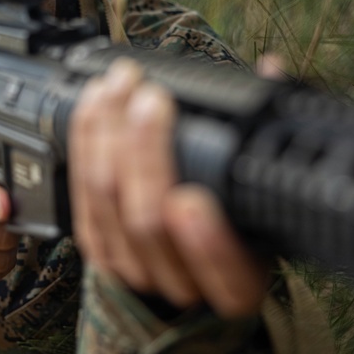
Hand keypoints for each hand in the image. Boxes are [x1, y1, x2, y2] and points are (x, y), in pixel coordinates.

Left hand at [69, 59, 267, 317]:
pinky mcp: (98, 245)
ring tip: (123, 85)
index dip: (205, 242)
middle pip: (149, 223)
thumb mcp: (266, 185)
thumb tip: (272, 69)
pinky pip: (81, 193)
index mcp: (239, 283)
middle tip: (152, 100)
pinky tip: (97, 103)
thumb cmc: (240, 211)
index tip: (191, 200)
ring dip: (110, 135)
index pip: (224, 274)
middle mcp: (182, 284)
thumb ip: (267, 131)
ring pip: (107, 202)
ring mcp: (133, 268)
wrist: (193, 253)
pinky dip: (87, 141)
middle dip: (146, 154)